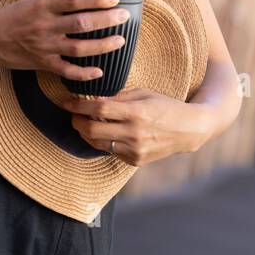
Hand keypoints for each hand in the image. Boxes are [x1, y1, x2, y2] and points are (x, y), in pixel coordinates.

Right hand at [0, 0, 130, 82]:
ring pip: (78, 48)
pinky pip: (66, 71)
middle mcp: (46, 26)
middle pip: (82, 23)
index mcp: (44, 6)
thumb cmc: (13, 15)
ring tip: (120, 41)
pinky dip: (84, 74)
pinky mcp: (42, 64)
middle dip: (106, 20)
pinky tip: (99, 72)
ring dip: (102, 46)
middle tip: (124, 16)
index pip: (75, 0)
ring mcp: (45, 47)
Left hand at [58, 86, 210, 164]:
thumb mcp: (143, 94)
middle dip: (77, 122)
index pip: (99, 109)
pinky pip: (110, 151)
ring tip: (85, 123)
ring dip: (86, 134)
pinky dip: (103, 141)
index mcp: (136, 113)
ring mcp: (134, 150)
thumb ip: (118, 97)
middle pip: (92, 130)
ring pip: (98, 144)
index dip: (79, 106)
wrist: (187, 130)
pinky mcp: (135, 161)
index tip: (68, 102)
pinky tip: (104, 132)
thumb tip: (93, 98)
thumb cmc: (165, 106)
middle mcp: (134, 134)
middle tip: (73, 114)